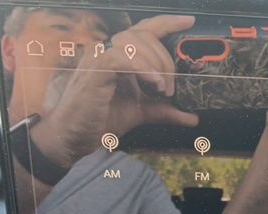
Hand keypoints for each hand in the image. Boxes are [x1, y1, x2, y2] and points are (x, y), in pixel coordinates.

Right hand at [32, 15, 198, 167]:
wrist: (75, 137)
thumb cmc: (101, 120)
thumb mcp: (141, 112)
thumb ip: (165, 111)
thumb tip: (192, 118)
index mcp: (121, 56)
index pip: (144, 30)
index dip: (166, 23)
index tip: (188, 23)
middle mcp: (108, 51)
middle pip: (144, 36)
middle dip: (165, 59)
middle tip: (170, 88)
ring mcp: (99, 58)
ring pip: (133, 43)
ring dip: (156, 64)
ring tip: (162, 89)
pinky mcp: (94, 71)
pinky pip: (121, 57)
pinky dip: (142, 68)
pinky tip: (154, 83)